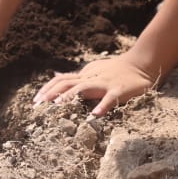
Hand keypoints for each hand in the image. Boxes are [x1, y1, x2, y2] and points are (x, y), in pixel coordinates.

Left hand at [32, 55, 158, 117]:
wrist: (142, 63)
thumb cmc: (116, 70)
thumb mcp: (92, 71)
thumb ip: (75, 76)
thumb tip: (55, 76)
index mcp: (85, 76)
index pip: (61, 80)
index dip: (47, 89)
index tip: (35, 102)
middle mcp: (92, 78)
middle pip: (67, 83)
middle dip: (51, 94)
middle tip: (38, 106)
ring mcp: (105, 83)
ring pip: (84, 87)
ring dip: (69, 97)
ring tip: (57, 107)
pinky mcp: (120, 90)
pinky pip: (110, 98)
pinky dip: (103, 105)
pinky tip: (95, 115)